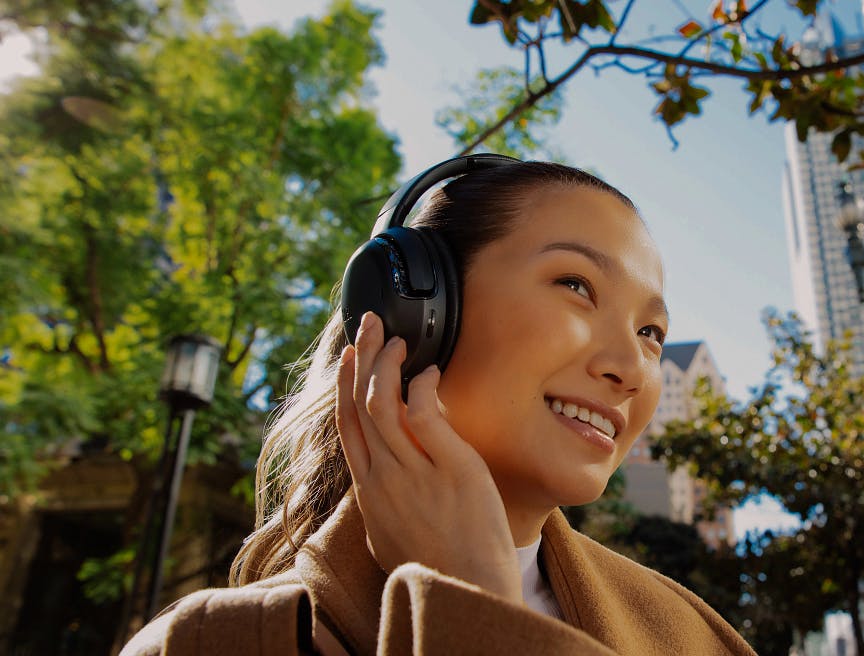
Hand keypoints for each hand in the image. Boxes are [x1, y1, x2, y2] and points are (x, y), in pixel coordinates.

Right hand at [336, 312, 520, 603]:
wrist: (467, 591)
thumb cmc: (438, 567)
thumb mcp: (393, 534)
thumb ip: (385, 500)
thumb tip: (383, 477)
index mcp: (369, 492)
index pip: (348, 427)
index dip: (344, 386)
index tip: (348, 357)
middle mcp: (383, 477)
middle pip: (360, 405)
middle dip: (361, 358)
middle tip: (369, 325)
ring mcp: (414, 472)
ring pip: (383, 403)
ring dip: (387, 363)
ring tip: (398, 339)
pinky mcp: (451, 468)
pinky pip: (424, 414)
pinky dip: (421, 386)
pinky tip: (429, 372)